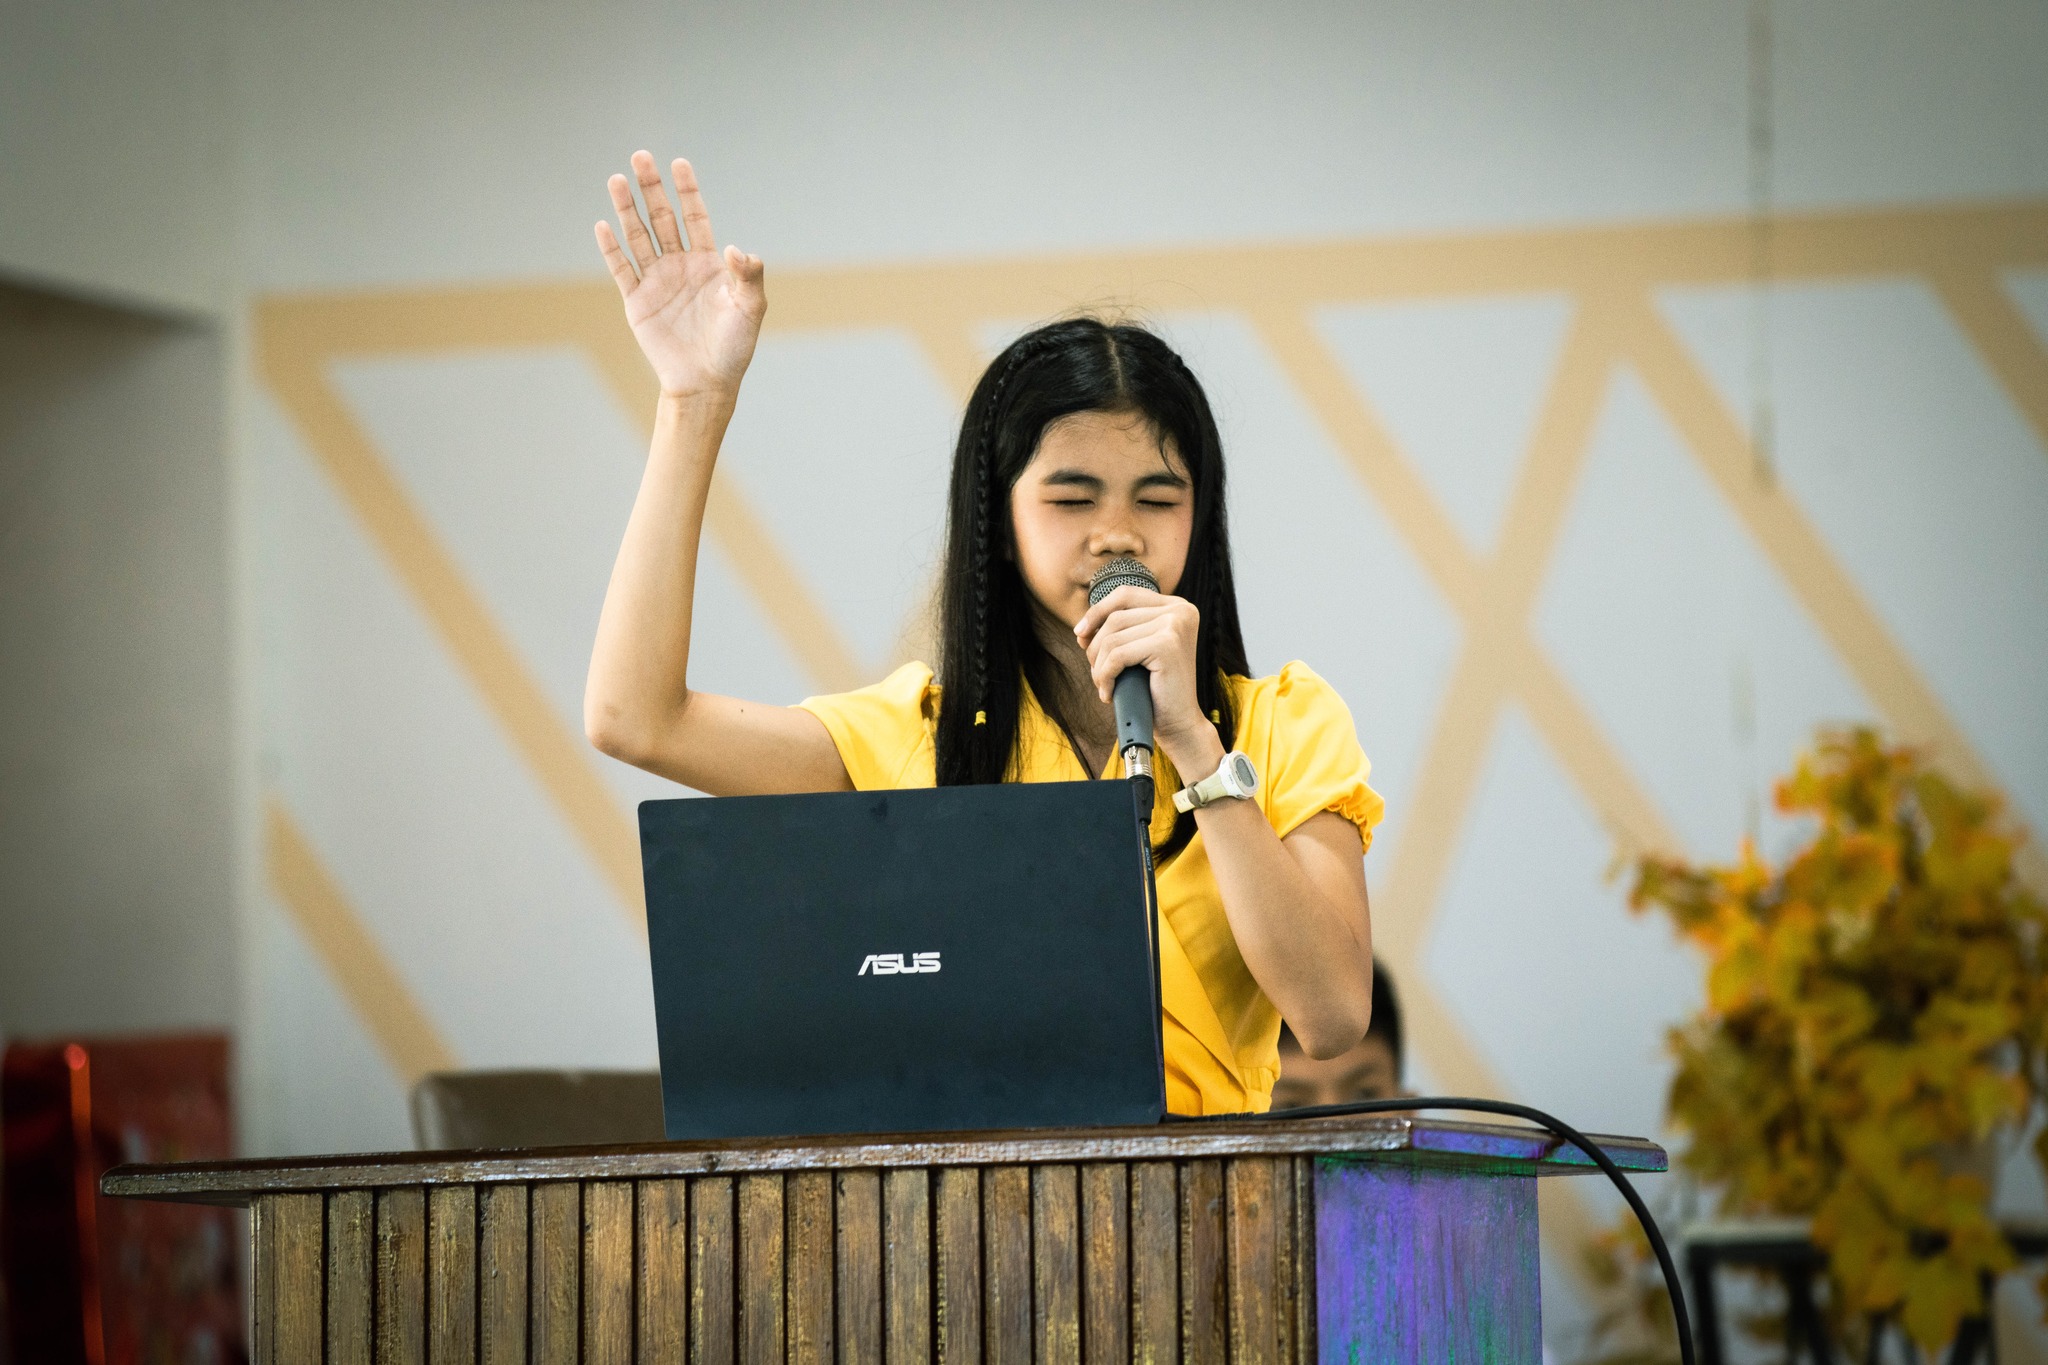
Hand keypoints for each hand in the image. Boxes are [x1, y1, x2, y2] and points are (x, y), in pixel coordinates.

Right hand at [595, 152, 765, 400]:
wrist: (707, 382)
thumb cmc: (735, 347)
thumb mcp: (751, 309)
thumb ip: (749, 277)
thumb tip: (738, 249)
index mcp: (708, 263)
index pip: (695, 217)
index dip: (687, 191)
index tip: (679, 163)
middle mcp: (680, 266)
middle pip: (663, 219)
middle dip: (652, 189)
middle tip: (641, 156)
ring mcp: (656, 282)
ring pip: (639, 237)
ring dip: (627, 210)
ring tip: (617, 180)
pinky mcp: (637, 302)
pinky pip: (621, 269)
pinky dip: (612, 248)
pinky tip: (603, 225)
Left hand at [1074, 586, 1221, 773]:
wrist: (1179, 723)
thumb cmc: (1155, 690)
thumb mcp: (1136, 651)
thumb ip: (1117, 632)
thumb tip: (1082, 628)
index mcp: (1176, 606)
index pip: (1125, 594)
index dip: (1097, 612)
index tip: (1080, 635)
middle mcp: (1180, 610)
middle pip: (1115, 617)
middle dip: (1096, 647)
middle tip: (1098, 674)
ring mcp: (1176, 625)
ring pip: (1113, 637)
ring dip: (1099, 666)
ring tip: (1104, 685)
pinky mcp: (1168, 644)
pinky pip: (1117, 655)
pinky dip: (1105, 676)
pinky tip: (1109, 693)